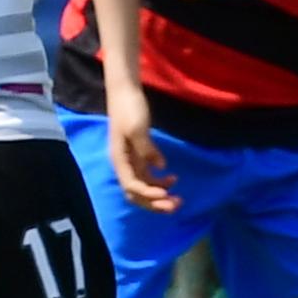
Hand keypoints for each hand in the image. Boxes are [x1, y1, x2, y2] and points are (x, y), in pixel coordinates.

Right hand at [104, 96, 178, 211]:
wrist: (125, 92)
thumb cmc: (129, 108)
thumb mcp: (137, 128)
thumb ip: (147, 149)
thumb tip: (161, 167)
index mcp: (119, 160)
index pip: (132, 187)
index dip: (149, 194)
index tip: (166, 194)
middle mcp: (123, 165)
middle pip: (136, 195)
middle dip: (155, 204)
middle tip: (176, 205)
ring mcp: (131, 162)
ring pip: (143, 188)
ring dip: (160, 196)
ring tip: (178, 198)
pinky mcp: (138, 156)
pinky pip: (148, 177)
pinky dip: (160, 183)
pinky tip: (173, 178)